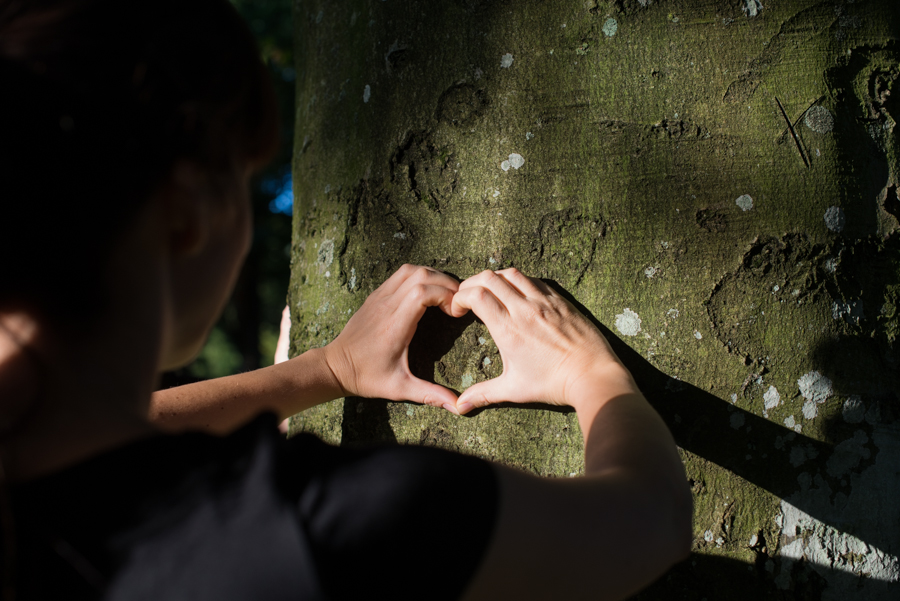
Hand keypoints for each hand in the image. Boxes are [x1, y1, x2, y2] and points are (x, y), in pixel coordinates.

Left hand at [323, 265, 460, 412]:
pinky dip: (418, 277)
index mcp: (395, 324)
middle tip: (458, 301)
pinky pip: (399, 275)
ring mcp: (379, 297)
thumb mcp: (400, 388)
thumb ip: (430, 394)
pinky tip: (426, 293)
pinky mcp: (375, 296)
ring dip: (432, 276)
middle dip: (446, 283)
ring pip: (410, 270)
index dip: (446, 295)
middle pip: (421, 275)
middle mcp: (387, 305)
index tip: (456, 312)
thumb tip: (458, 407)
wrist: (335, 367)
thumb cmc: (367, 377)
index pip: (423, 291)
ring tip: (445, 294)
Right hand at [450, 269, 634, 413]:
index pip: (476, 295)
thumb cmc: (553, 384)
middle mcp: (524, 309)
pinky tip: (518, 294)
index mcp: (508, 329)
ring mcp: (544, 302)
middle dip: (471, 283)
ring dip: (496, 278)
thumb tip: (459, 407)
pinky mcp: (560, 301)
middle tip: (468, 296)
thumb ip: (483, 394)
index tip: (458, 309)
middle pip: (489, 277)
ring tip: (491, 291)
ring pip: (513, 274)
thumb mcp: (514, 390)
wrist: (593, 376)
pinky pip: (535, 280)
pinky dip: (520, 281)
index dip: (460, 296)